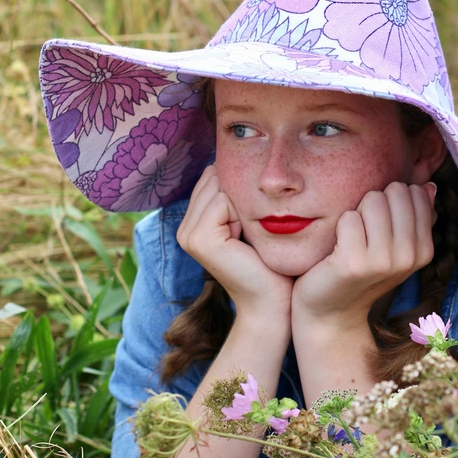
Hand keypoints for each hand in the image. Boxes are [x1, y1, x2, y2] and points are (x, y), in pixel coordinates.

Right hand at [176, 166, 292, 318]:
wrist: (273, 301)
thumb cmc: (270, 261)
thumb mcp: (250, 221)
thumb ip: (237, 195)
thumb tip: (239, 156)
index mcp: (193, 221)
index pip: (214, 175)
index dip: (241, 189)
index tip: (251, 223)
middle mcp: (184, 227)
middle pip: (215, 177)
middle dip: (241, 193)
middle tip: (251, 230)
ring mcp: (188, 234)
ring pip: (220, 186)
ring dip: (244, 203)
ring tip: (249, 235)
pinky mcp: (199, 239)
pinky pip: (223, 200)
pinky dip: (242, 214)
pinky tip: (246, 240)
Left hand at [291, 181, 436, 328]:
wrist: (332, 312)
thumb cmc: (362, 271)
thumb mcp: (396, 247)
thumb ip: (415, 216)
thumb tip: (429, 186)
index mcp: (424, 250)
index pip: (415, 192)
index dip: (392, 200)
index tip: (381, 225)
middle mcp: (409, 256)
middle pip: (394, 192)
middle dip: (375, 203)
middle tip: (364, 232)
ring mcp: (383, 261)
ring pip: (372, 200)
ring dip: (357, 213)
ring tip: (352, 239)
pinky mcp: (354, 263)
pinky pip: (348, 217)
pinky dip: (339, 226)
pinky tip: (338, 249)